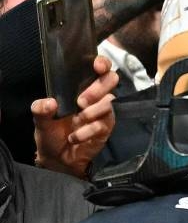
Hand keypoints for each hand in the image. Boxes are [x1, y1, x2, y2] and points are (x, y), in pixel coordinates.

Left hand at [32, 56, 117, 178]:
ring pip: (110, 102)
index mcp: (80, 88)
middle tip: (81, 100)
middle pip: (111, 81)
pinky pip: (103, 125)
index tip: (97, 66)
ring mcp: (102, 113)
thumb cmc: (51, 133)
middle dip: (99, 87)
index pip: (98, 69)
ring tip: (79, 119)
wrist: (57, 158)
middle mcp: (95, 97)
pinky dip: (88, 131)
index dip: (102, 64)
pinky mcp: (105, 129)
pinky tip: (75, 137)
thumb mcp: (40, 119)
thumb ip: (40, 109)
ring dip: (94, 110)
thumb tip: (50, 102)